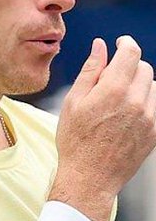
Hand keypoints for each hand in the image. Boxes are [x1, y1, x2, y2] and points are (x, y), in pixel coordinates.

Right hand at [53, 36, 155, 220]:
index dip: (126, 43)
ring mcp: (149, 117)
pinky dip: (145, 103)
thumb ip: (90, 71)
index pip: (131, 53)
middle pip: (144, 68)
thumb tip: (100, 46)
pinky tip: (126, 116)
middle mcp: (136, 101)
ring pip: (152, 87)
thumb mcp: (73, 102)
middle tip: (112, 79)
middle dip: (130, 67)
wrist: (90, 178)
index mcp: (113, 90)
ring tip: (118, 101)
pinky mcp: (155, 131)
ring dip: (138, 86)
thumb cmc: (76, 142)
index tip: (120, 44)